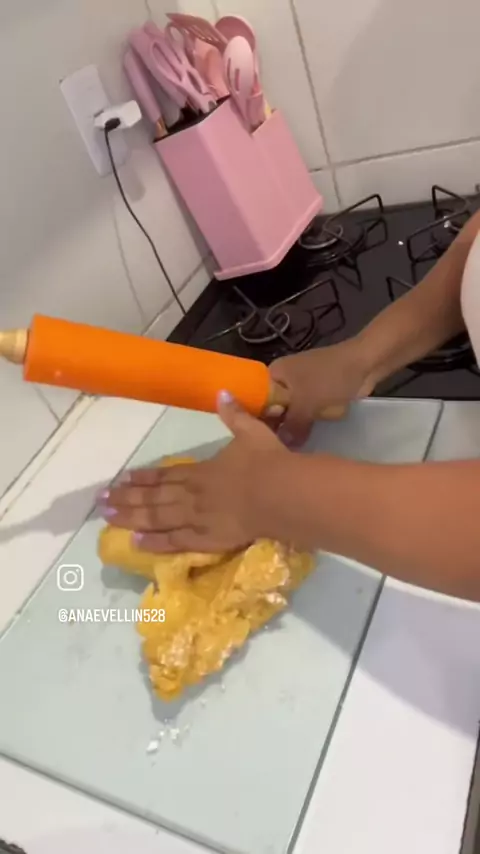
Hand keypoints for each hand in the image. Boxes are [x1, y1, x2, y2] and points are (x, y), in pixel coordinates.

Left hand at [98, 392, 291, 553]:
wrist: (281, 494)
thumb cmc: (268, 462)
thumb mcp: (252, 432)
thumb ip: (235, 415)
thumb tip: (222, 391)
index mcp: (202, 471)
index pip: (165, 475)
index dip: (143, 478)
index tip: (122, 478)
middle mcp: (192, 495)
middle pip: (153, 498)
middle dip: (125, 499)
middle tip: (101, 501)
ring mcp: (197, 519)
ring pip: (156, 519)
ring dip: (130, 518)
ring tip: (107, 518)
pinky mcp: (208, 540)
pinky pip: (176, 542)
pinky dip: (155, 543)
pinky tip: (136, 543)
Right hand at [267, 338, 375, 446]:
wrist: (365, 364)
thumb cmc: (329, 378)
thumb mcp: (306, 403)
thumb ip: (291, 426)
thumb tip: (283, 446)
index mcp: (274, 373)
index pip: (256, 398)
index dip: (257, 419)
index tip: (260, 439)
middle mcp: (284, 379)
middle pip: (274, 407)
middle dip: (278, 425)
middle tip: (277, 447)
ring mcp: (303, 386)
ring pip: (292, 411)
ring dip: (295, 426)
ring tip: (289, 447)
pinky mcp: (319, 393)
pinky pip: (307, 411)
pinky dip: (308, 422)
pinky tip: (305, 439)